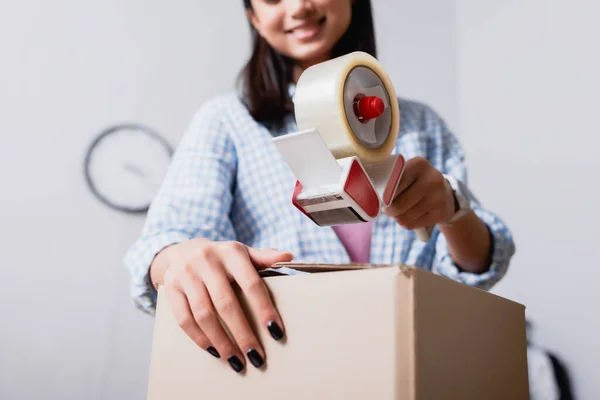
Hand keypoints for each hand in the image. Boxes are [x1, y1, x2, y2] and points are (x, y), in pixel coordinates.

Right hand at [159, 238, 293, 372]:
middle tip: (257, 357)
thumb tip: (288, 257)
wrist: (184, 250)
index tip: (276, 333)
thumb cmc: (223, 258)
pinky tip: (215, 352)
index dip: (264, 309)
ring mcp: (186, 274)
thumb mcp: (243, 253)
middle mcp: (207, 260)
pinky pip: (184, 319)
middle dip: (243, 334)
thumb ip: (264, 257)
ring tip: (237, 361)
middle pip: (227, 304)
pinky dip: (200, 338)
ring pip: (204, 314)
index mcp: (232, 252)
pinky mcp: (171, 288)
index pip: (251, 284)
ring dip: (222, 342)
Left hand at [383, 156, 455, 230]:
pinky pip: (411, 225)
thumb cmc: (415, 183)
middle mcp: (432, 178)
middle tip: (388, 208)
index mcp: (419, 164)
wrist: (444, 193)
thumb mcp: (406, 173)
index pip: (393, 183)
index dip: (383, 195)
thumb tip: (374, 198)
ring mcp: (439, 196)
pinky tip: (412, 216)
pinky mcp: (441, 213)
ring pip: (403, 217)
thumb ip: (391, 180)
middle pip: (397, 205)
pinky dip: (407, 223)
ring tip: (402, 211)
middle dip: (389, 210)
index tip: (381, 198)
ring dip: (397, 217)